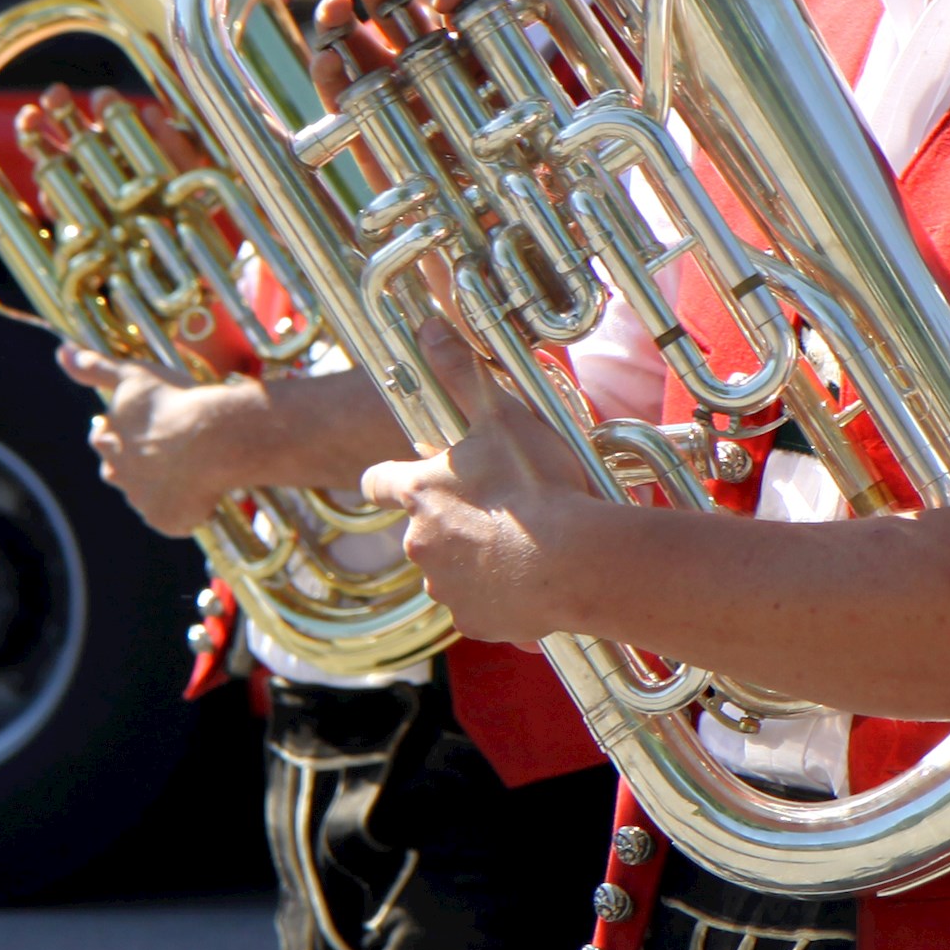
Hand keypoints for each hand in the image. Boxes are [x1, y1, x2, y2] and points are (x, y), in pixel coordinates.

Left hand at [63, 347, 282, 537]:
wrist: (211, 438)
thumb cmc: (173, 403)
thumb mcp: (132, 375)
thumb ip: (95, 367)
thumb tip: (60, 351)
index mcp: (109, 441)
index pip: (101, 439)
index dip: (111, 433)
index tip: (125, 428)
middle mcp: (120, 475)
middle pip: (117, 473)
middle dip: (131, 464)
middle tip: (158, 454)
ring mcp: (143, 501)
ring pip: (145, 497)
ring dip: (159, 488)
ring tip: (186, 474)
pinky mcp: (167, 520)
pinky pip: (172, 520)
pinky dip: (182, 511)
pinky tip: (200, 498)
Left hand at [359, 322, 616, 645]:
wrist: (573, 562)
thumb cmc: (535, 487)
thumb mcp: (501, 414)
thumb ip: (462, 372)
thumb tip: (429, 327)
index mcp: (419, 495)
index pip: (376, 481)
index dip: (392, 475)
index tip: (412, 474)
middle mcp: (419, 546)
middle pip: (421, 530)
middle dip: (452, 521)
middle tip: (499, 508)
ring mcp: (446, 590)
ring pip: (453, 571)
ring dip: (478, 560)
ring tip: (523, 546)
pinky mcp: (477, 622)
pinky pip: (485, 607)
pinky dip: (505, 596)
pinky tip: (536, 579)